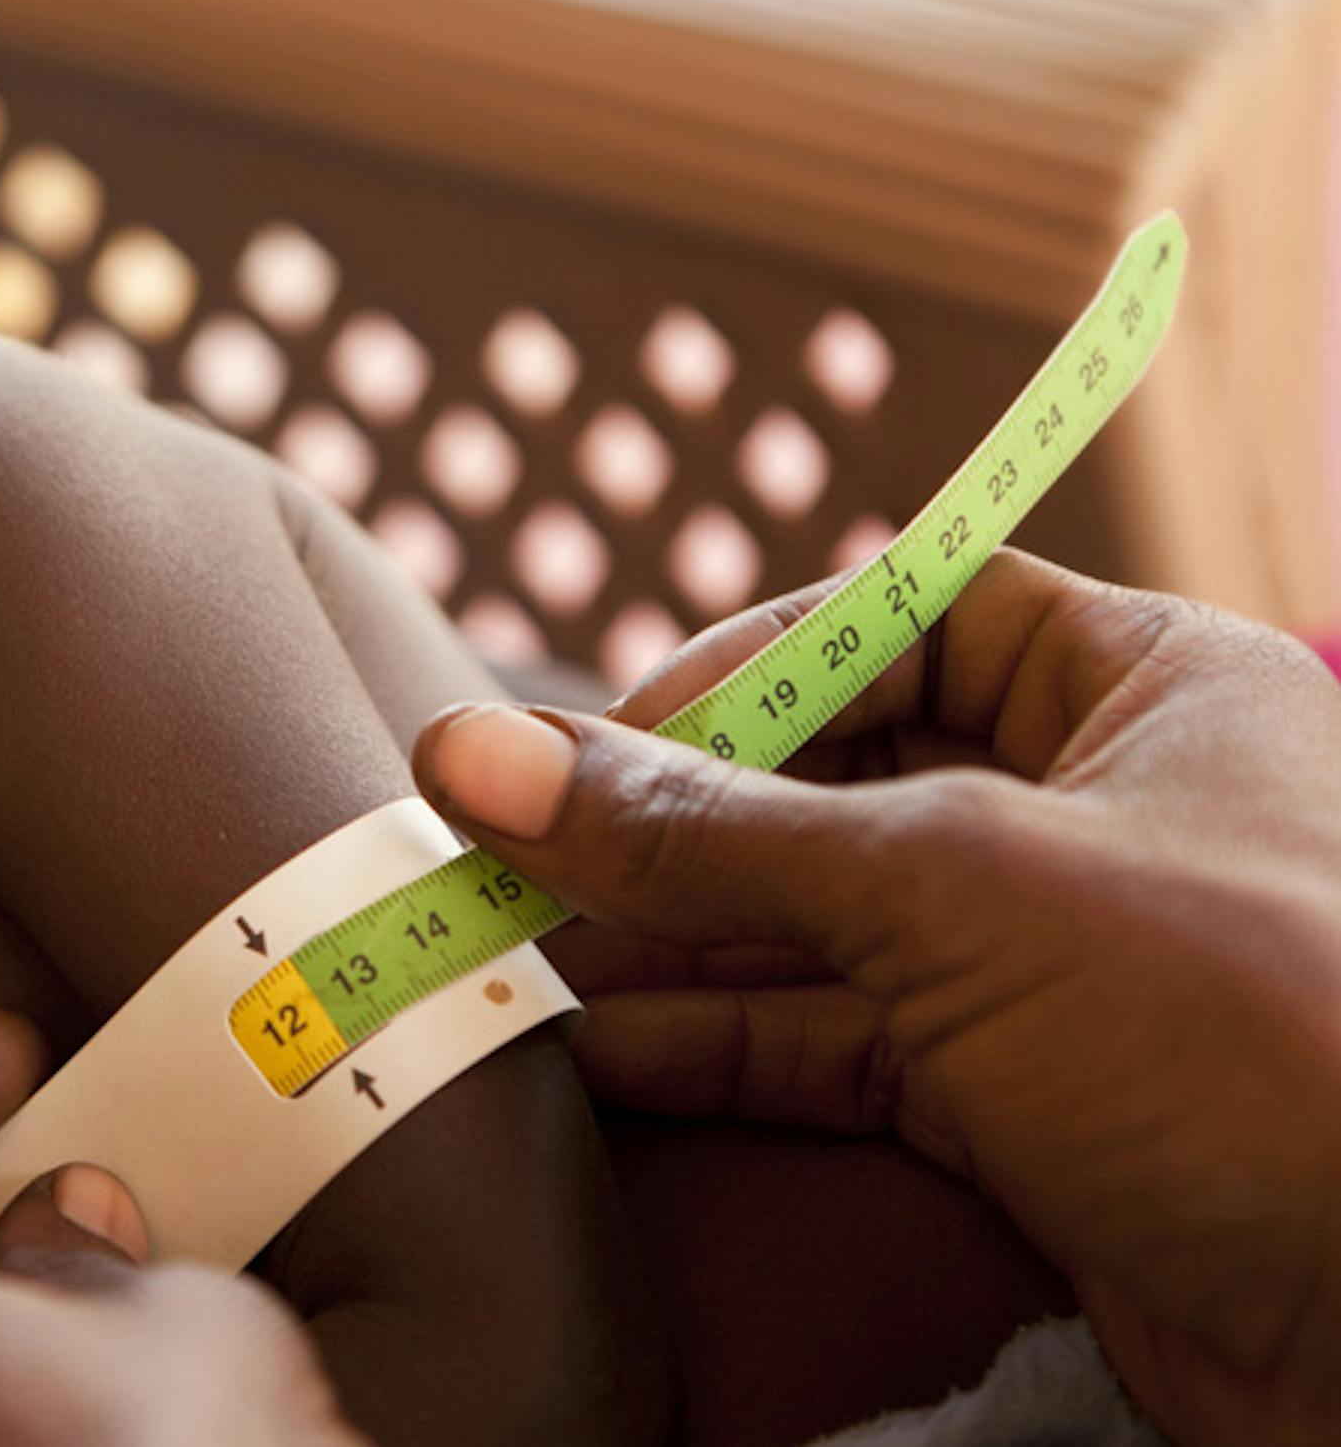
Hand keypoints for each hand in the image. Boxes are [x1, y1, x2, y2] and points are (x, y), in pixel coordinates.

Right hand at [413, 550, 1340, 1446]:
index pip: (906, 617)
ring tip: (525, 965)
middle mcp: (1109, 813)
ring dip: (679, 949)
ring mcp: (1071, 972)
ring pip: (834, 929)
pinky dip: (730, 1052)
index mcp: (1146, 689)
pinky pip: (852, 1051)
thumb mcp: (950, 888)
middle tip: (519, 861)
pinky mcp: (1038, 1112)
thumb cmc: (1248, 1035)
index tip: (606, 739)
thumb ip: (704, 832)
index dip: (752, 665)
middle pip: (846, 780)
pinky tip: (610, 1060)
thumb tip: (481, 755)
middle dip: (682, 828)